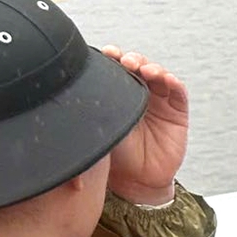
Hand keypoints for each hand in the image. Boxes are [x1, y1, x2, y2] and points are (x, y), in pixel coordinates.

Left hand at [99, 46, 188, 204]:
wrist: (136, 182)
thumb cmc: (114, 157)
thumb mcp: (96, 131)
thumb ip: (85, 114)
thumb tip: (59, 99)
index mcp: (118, 95)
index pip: (116, 69)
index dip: (113, 58)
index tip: (106, 54)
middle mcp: (139, 94)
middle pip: (138, 66)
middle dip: (132, 59)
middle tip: (126, 62)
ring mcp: (160, 101)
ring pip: (159, 74)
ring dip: (153, 67)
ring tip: (145, 70)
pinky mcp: (177, 112)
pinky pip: (178, 92)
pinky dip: (173, 82)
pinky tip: (166, 79)